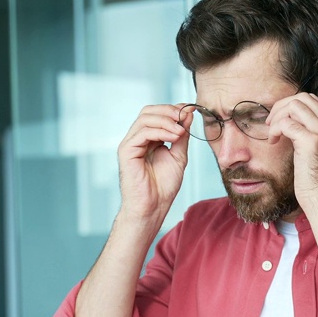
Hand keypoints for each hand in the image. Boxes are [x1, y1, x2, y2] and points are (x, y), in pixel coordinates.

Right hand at [115, 104, 191, 223]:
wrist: (153, 207)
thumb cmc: (163, 187)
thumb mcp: (179, 156)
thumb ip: (182, 135)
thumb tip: (188, 113)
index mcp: (148, 139)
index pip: (157, 114)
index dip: (173, 109)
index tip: (191, 110)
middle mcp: (137, 139)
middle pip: (148, 111)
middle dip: (169, 111)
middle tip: (185, 116)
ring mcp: (130, 144)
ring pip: (145, 118)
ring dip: (167, 121)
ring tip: (181, 131)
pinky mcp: (126, 151)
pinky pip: (143, 132)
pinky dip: (161, 131)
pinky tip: (174, 137)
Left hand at [266, 92, 317, 214]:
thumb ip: (313, 130)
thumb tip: (292, 117)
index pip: (311, 99)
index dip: (290, 107)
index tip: (279, 121)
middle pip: (302, 98)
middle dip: (281, 108)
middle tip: (271, 124)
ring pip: (293, 106)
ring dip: (277, 117)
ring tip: (273, 134)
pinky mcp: (313, 141)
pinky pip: (286, 123)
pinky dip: (275, 129)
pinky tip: (273, 142)